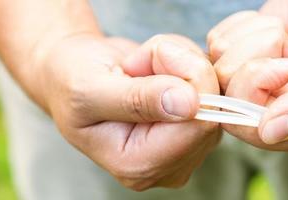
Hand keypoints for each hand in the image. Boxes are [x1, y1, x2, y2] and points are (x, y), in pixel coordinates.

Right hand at [34, 34, 219, 190]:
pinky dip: (189, 65)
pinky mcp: (198, 123)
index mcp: (139, 166)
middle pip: (212, 110)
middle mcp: (169, 164)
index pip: (197, 126)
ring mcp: (187, 145)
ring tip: (142, 66)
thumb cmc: (71, 82)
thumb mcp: (90, 89)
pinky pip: (214, 85)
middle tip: (141, 61)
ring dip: (182, 64)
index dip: (185, 79)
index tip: (152, 55)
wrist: (74, 73)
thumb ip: (138, 99)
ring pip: (216, 93)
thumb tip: (189, 104)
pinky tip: (156, 67)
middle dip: (182, 69)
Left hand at [211, 0, 287, 144]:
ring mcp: (253, 85)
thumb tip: (272, 134)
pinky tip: (271, 27)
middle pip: (230, 101)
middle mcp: (275, 112)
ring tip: (286, 37)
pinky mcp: (239, 59)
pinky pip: (216, 46)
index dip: (260, 92)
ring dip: (253, 41)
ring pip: (220, 70)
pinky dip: (243, 28)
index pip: (255, 130)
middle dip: (258, 62)